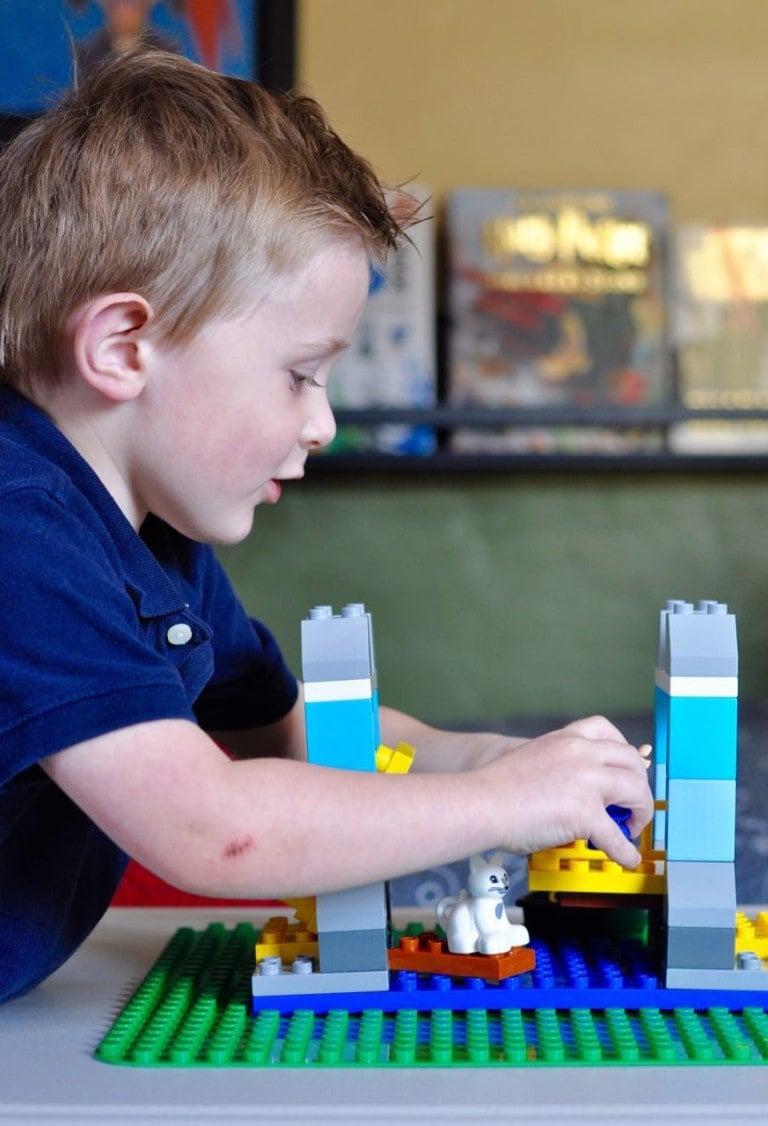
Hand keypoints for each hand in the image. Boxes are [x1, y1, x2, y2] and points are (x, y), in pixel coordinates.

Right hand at [477, 715, 653, 867]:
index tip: (625, 768)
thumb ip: (558, 767)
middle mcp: (580, 753)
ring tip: (632, 827)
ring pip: (636, 791)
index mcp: (565, 739)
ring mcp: (585, 782)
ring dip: (641, 811)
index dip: (623, 750)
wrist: (479, 803)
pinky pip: (617, 836)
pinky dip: (627, 851)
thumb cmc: (495, 788)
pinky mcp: (585, 812)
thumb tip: (577, 792)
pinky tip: (626, 858)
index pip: (606, 730)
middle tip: (633, 803)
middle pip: (630, 761)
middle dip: (639, 783)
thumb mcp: (532, 759)